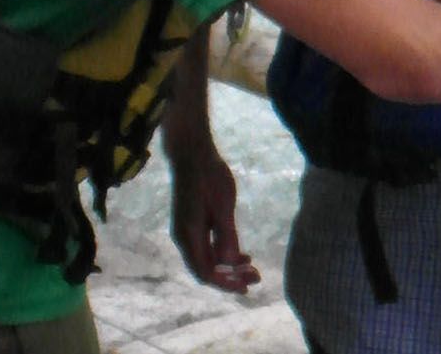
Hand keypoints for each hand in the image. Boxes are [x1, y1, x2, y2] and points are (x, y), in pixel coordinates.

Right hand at [168, 147, 259, 294]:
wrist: (192, 154)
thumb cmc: (208, 176)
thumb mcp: (223, 205)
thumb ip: (226, 235)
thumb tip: (230, 262)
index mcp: (189, 235)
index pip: (205, 271)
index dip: (225, 283)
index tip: (246, 286)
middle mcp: (185, 238)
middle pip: (206, 269)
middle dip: (230, 277)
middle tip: (256, 278)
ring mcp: (188, 231)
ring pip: (208, 259)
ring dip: (229, 266)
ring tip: (252, 267)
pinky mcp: (193, 223)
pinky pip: (208, 247)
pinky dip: (224, 253)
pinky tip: (241, 253)